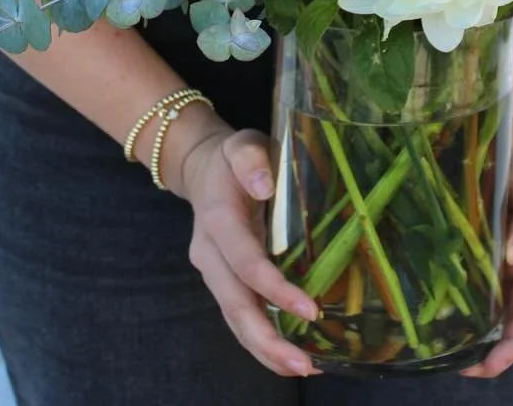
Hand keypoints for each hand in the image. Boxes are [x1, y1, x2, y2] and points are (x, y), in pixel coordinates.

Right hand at [177, 128, 321, 376]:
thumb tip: (264, 185)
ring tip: (302, 368)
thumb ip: (251, 159)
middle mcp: (209, 253)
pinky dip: (261, 341)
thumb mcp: (241, 144)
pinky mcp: (224, 281)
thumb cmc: (232, 157)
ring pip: (234, 319)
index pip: (245, 262)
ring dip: (264, 349)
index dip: (274, 289)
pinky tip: (288, 358)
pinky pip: (239, 316)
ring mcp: (213, 271)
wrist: (202, 168)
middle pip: (234, 304)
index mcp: (217, 219)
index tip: (309, 310)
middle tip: (304, 364)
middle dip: (267, 338)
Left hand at [461, 152, 512, 378]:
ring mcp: (488, 268)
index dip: (512, 346)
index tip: (488, 365)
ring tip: (441, 357)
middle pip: (506, 326)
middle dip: (488, 355)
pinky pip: (461, 292)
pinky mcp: (465, 259)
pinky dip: (451, 313)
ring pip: (484, 315)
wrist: (491, 148)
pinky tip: (430, 322)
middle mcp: (511, 272)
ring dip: (469, 341)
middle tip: (459, 369)